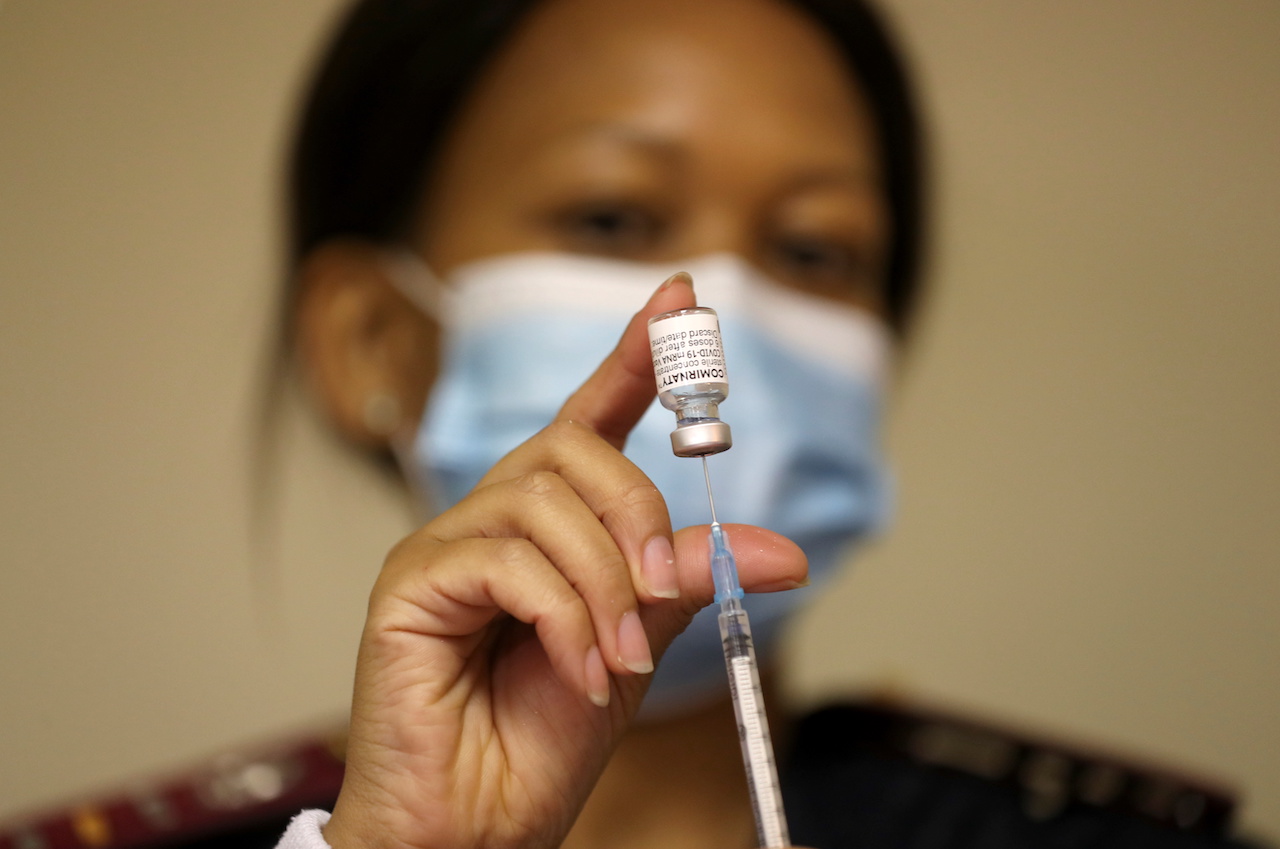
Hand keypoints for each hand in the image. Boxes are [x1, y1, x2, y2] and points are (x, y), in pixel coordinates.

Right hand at [322, 273, 806, 848]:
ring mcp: (444, 545)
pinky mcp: (409, 583)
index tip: (679, 299)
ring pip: (542, 502)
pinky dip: (563, 616)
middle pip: (572, 449)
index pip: (590, 416)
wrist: (473, 824)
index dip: (634, 357)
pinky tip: (577, 669)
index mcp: (548, 525)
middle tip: (660, 595)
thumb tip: (778, 547)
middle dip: (637, 514)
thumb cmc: (537, 737)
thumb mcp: (635, 646)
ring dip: (604, 583)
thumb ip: (686, 582)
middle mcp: (492, 518)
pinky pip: (505, 559)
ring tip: (617, 657)